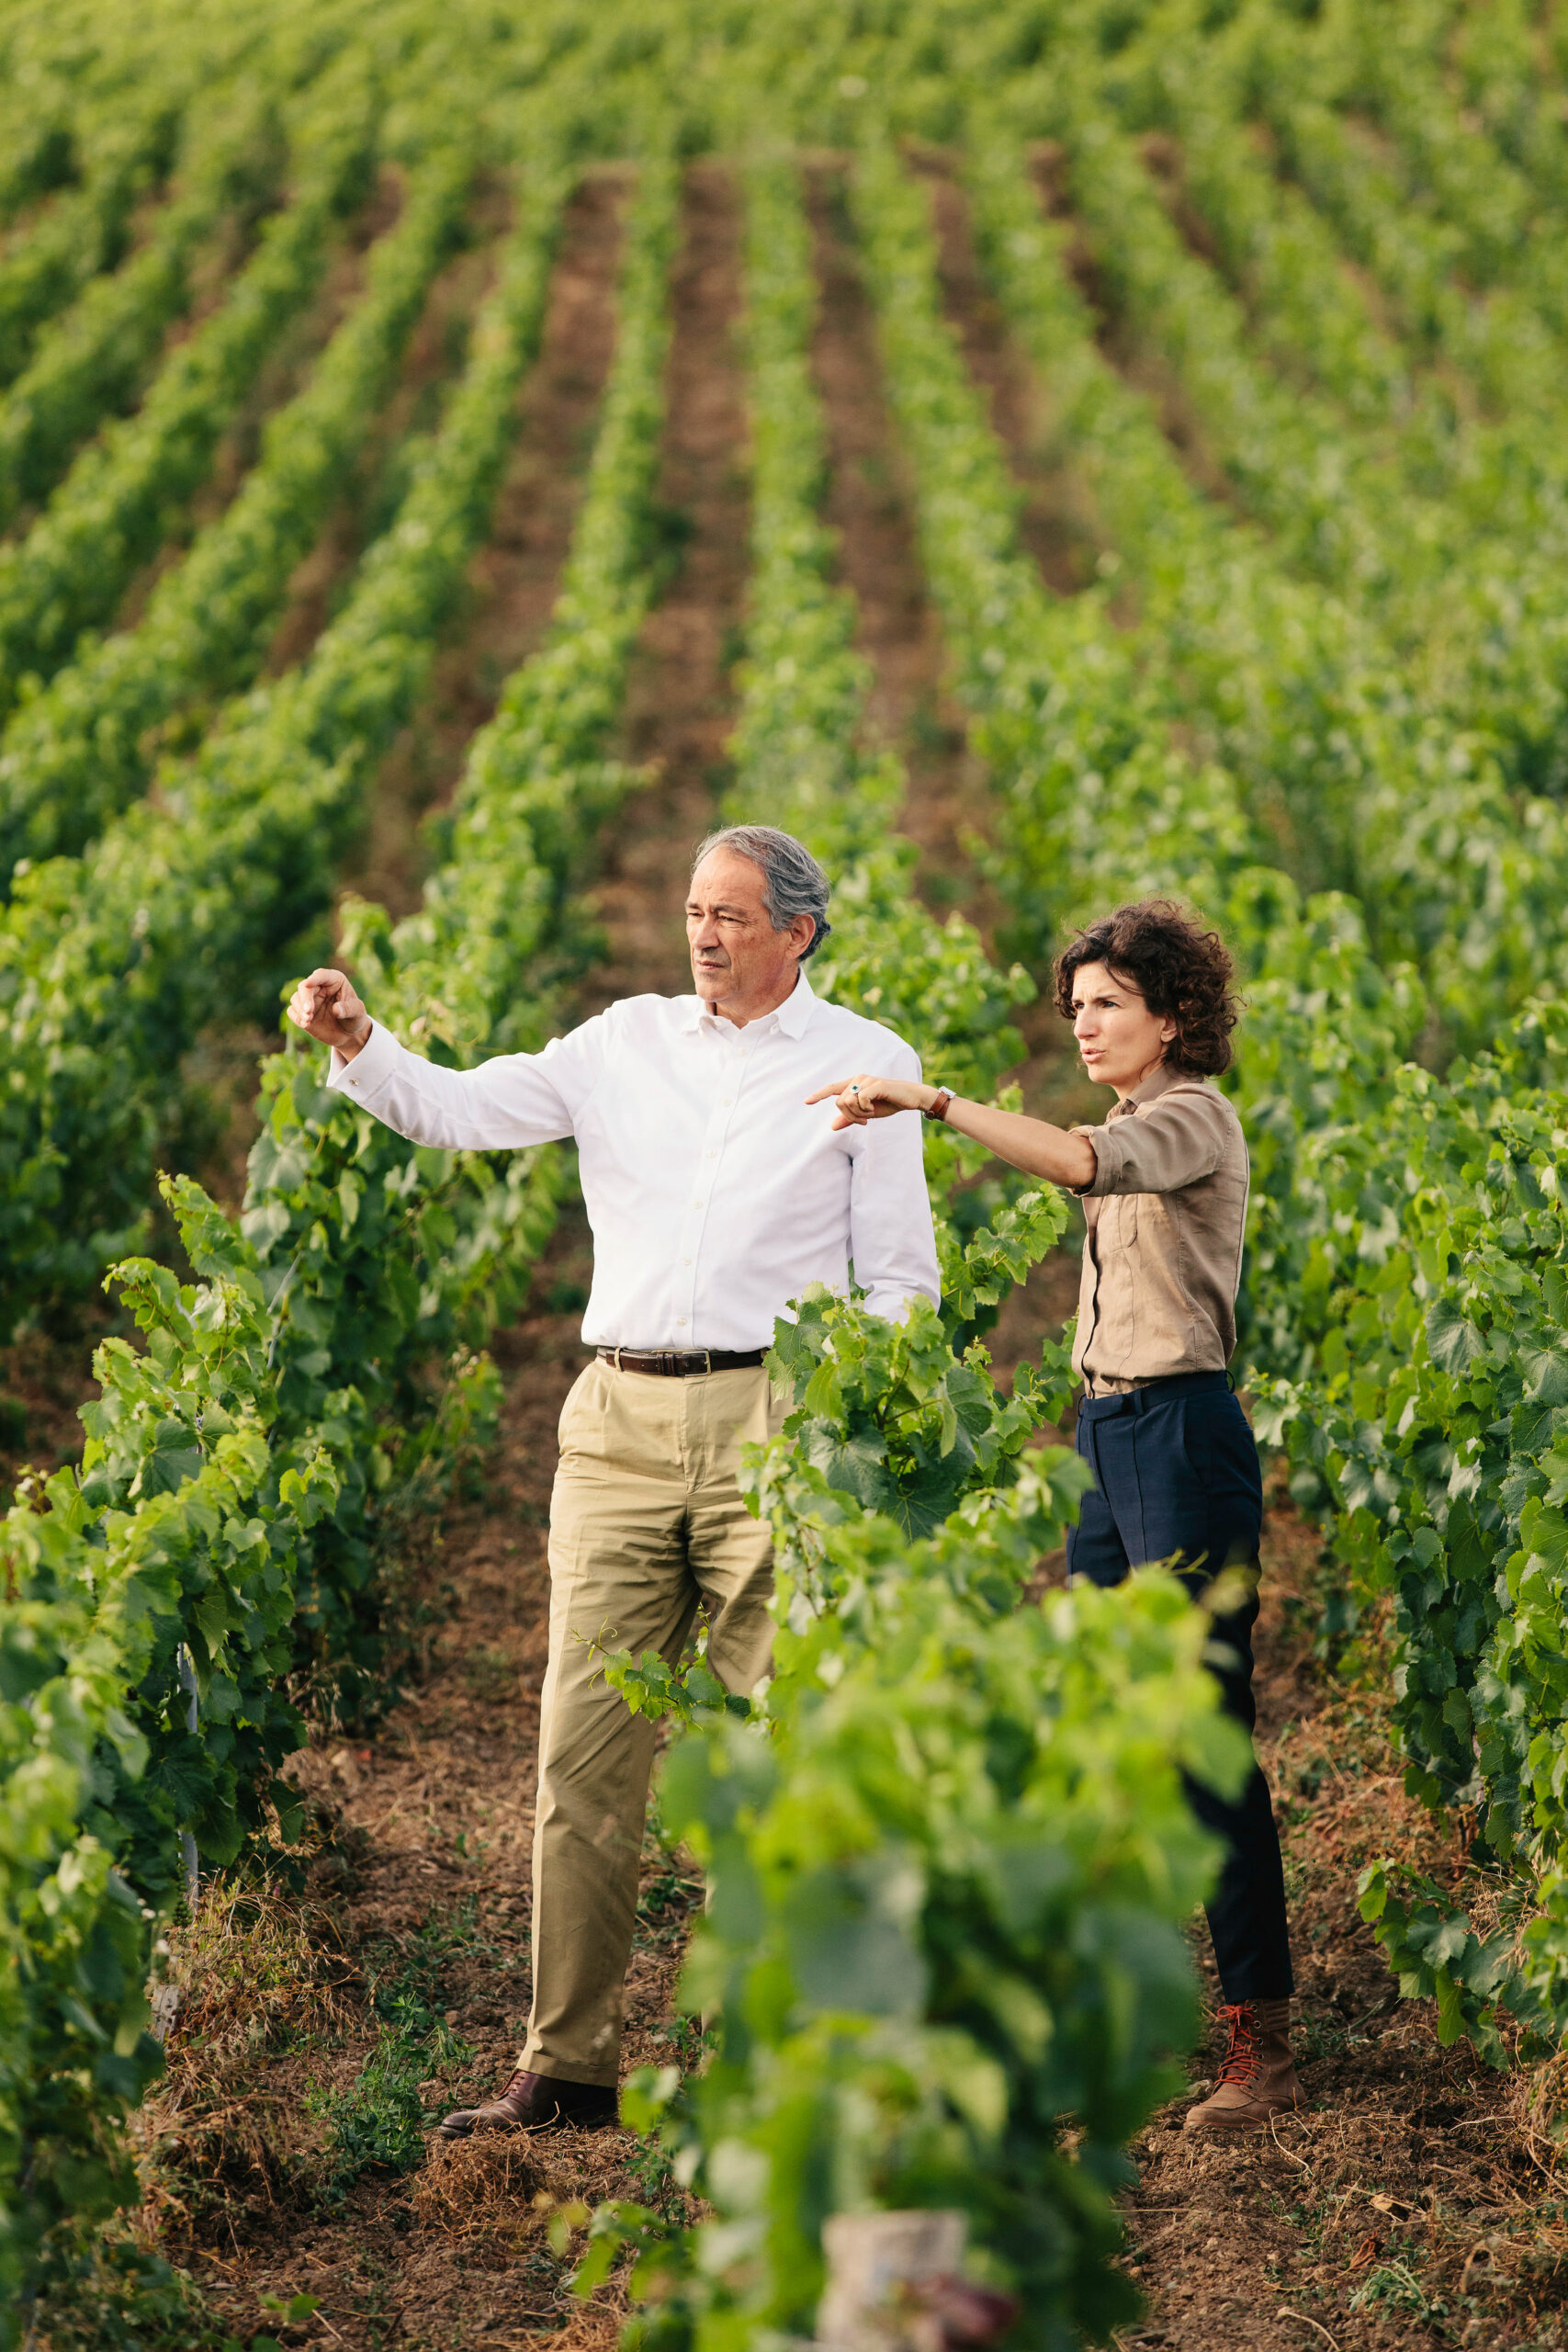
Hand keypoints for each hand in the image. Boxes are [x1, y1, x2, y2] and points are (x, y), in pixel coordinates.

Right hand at [287, 967, 371, 1058]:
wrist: (349, 1034)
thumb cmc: (355, 1018)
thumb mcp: (358, 1012)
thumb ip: (349, 1009)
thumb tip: (336, 1010)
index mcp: (334, 980)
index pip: (321, 975)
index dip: (314, 979)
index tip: (308, 984)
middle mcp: (319, 987)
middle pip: (304, 987)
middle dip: (304, 999)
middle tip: (308, 1011)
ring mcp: (309, 1000)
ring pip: (296, 998)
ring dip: (299, 1009)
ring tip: (308, 1020)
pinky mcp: (302, 1012)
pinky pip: (292, 1011)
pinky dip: (297, 1018)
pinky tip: (306, 1024)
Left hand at [805, 1073, 932, 1129]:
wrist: (910, 1099)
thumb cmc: (888, 1104)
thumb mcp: (867, 1114)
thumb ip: (849, 1118)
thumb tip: (832, 1126)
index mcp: (854, 1084)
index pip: (832, 1088)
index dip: (818, 1095)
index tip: (806, 1102)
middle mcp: (857, 1079)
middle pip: (840, 1103)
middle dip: (850, 1116)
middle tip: (864, 1120)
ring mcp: (866, 1080)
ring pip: (848, 1102)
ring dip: (858, 1114)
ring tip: (871, 1113)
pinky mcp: (875, 1084)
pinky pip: (860, 1100)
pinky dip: (866, 1109)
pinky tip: (875, 1109)